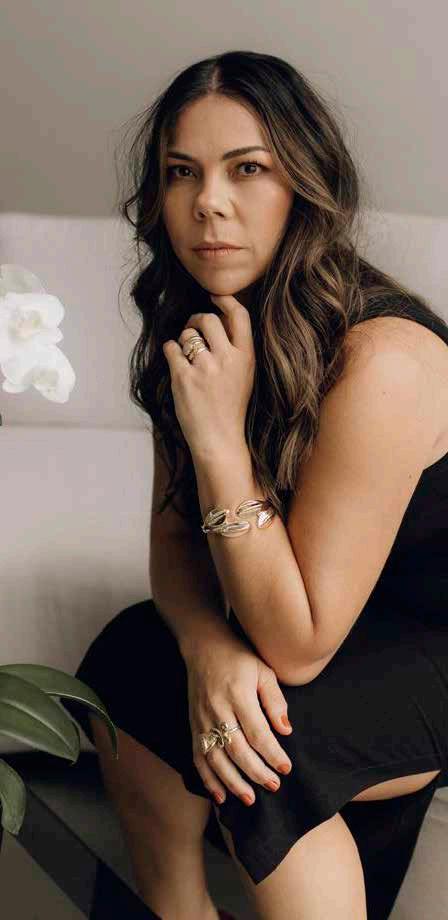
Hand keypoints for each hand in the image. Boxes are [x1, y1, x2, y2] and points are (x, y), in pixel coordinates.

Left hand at [162, 294, 255, 457]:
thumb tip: (219, 317)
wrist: (220, 439)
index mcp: (246, 357)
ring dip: (183, 340)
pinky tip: (176, 362)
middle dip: (196, 320)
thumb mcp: (245, 375)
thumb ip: (236, 348)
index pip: (239, 315)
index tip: (215, 296)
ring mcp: (204, 368)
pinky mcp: (183, 377)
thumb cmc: (231, 407)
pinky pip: (171, 348)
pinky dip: (170, 351)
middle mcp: (227, 359)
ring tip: (186, 356)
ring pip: (187, 334)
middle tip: (193, 329)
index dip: (225, 300)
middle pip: (208, 319)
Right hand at [184, 631, 292, 806]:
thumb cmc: (239, 659)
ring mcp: (202, 720)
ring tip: (250, 799)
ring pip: (216, 759)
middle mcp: (217, 710)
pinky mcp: (193, 726)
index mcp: (238, 694)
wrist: (204, 647)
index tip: (286, 768)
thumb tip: (285, 730)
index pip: (257, 733)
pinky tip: (220, 796)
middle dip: (256, 772)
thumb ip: (275, 700)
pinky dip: (207, 779)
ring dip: (233, 782)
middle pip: (237, 750)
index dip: (272, 753)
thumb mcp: (263, 670)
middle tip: (274, 786)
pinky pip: (198, 758)